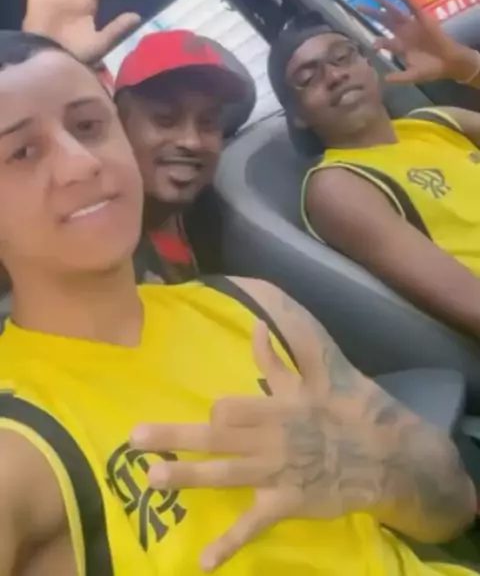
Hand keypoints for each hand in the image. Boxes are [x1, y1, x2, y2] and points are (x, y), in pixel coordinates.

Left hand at [130, 321, 385, 570]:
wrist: (385, 455)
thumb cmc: (348, 409)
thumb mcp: (321, 374)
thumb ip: (285, 352)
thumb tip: (256, 324)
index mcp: (278, 406)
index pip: (232, 408)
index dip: (217, 413)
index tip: (211, 416)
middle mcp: (270, 439)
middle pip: (216, 437)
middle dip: (176, 437)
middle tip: (134, 438)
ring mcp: (276, 474)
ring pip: (225, 474)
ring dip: (188, 478)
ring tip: (152, 479)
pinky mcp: (285, 504)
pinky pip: (254, 526)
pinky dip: (230, 544)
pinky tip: (204, 562)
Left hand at [358, 0, 479, 83]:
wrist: (449, 63)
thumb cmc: (430, 70)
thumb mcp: (413, 76)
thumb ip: (400, 78)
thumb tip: (385, 80)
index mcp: (399, 46)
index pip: (384, 41)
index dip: (378, 42)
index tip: (373, 45)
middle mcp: (402, 33)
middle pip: (384, 22)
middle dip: (373, 14)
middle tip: (358, 7)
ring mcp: (412, 25)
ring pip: (395, 12)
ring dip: (384, 3)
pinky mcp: (423, 19)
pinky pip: (412, 8)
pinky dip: (406, 0)